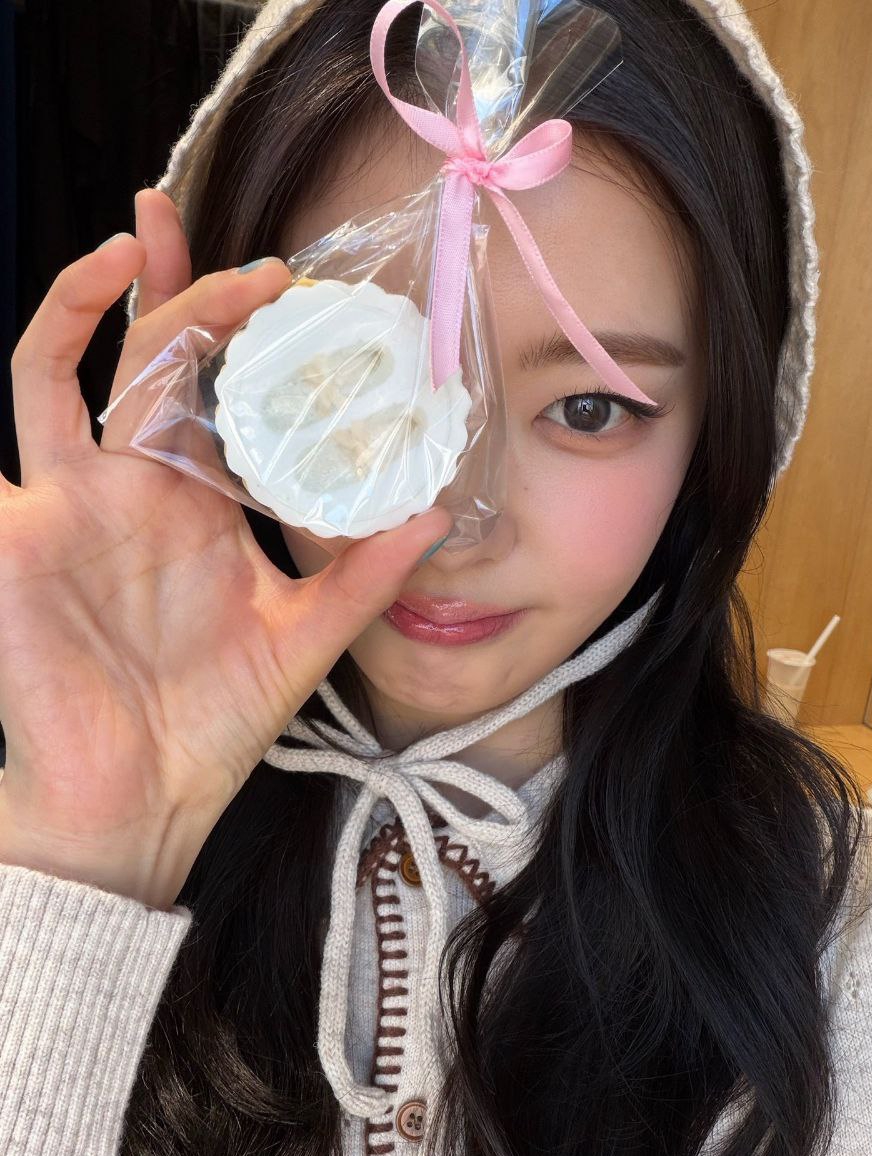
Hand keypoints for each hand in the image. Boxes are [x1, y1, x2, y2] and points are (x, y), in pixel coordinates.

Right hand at [0, 189, 450, 909]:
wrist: (141, 797)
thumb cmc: (214, 720)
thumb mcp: (304, 639)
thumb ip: (363, 578)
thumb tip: (435, 515)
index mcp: (197, 503)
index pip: (214, 392)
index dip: (239, 332)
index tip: (290, 284)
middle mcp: (131, 489)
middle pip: (144, 360)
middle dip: (175, 289)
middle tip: (224, 247)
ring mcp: (68, 507)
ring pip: (54, 377)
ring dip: (80, 307)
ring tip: (128, 249)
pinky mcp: (16, 543)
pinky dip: (15, 397)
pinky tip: (41, 347)